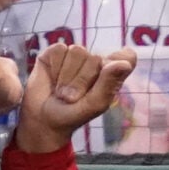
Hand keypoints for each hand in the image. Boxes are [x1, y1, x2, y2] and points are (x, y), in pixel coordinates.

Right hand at [12, 42, 136, 154]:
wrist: (41, 120)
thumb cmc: (72, 115)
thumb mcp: (94, 104)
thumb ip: (109, 83)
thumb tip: (124, 64)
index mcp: (111, 74)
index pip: (127, 57)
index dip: (119, 62)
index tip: (107, 76)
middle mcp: (95, 61)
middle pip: (96, 58)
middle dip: (80, 81)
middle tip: (72, 97)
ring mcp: (75, 55)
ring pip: (77, 51)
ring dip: (66, 76)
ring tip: (61, 91)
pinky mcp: (56, 52)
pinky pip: (59, 49)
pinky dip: (54, 68)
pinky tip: (52, 78)